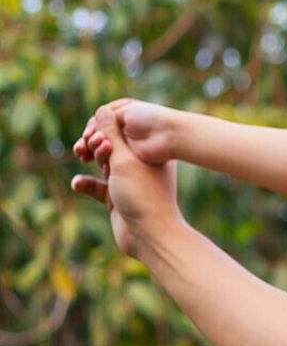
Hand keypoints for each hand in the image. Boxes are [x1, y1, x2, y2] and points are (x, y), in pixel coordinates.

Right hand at [71, 107, 182, 258]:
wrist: (150, 235)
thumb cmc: (142, 195)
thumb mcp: (124, 160)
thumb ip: (111, 134)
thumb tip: (103, 109)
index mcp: (149, 152)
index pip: (124, 131)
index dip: (105, 128)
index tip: (94, 134)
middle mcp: (141, 166)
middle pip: (112, 145)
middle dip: (95, 143)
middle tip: (84, 147)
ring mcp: (129, 183)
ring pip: (103, 164)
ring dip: (90, 159)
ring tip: (81, 157)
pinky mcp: (117, 200)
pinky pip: (97, 187)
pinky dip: (86, 184)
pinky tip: (77, 183)